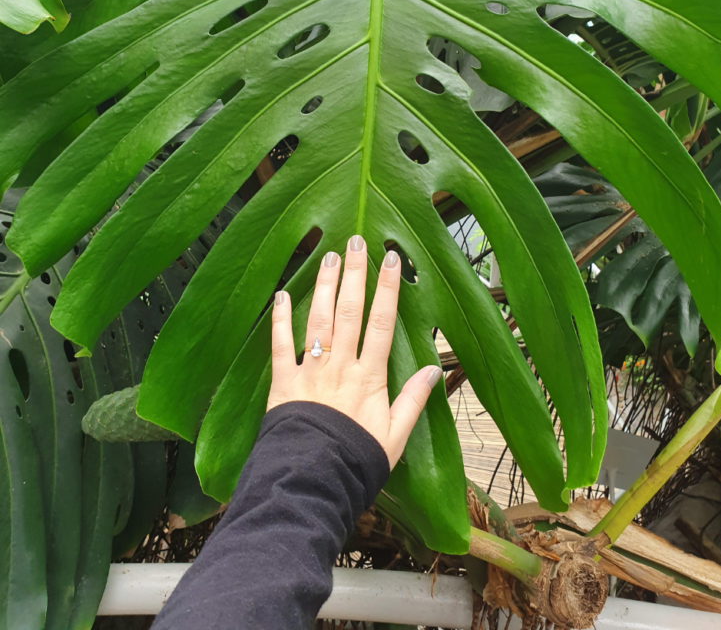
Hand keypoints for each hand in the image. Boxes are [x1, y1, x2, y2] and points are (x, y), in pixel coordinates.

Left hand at [267, 234, 442, 467]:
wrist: (313, 483)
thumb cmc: (357, 461)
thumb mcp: (396, 435)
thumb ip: (414, 400)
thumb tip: (436, 368)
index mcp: (370, 376)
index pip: (382, 322)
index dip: (388, 288)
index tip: (391, 258)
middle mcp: (341, 366)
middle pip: (349, 311)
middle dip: (354, 274)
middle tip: (356, 240)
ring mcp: (311, 371)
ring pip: (319, 320)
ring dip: (324, 285)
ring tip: (328, 255)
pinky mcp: (284, 382)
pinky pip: (281, 345)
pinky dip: (281, 319)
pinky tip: (280, 294)